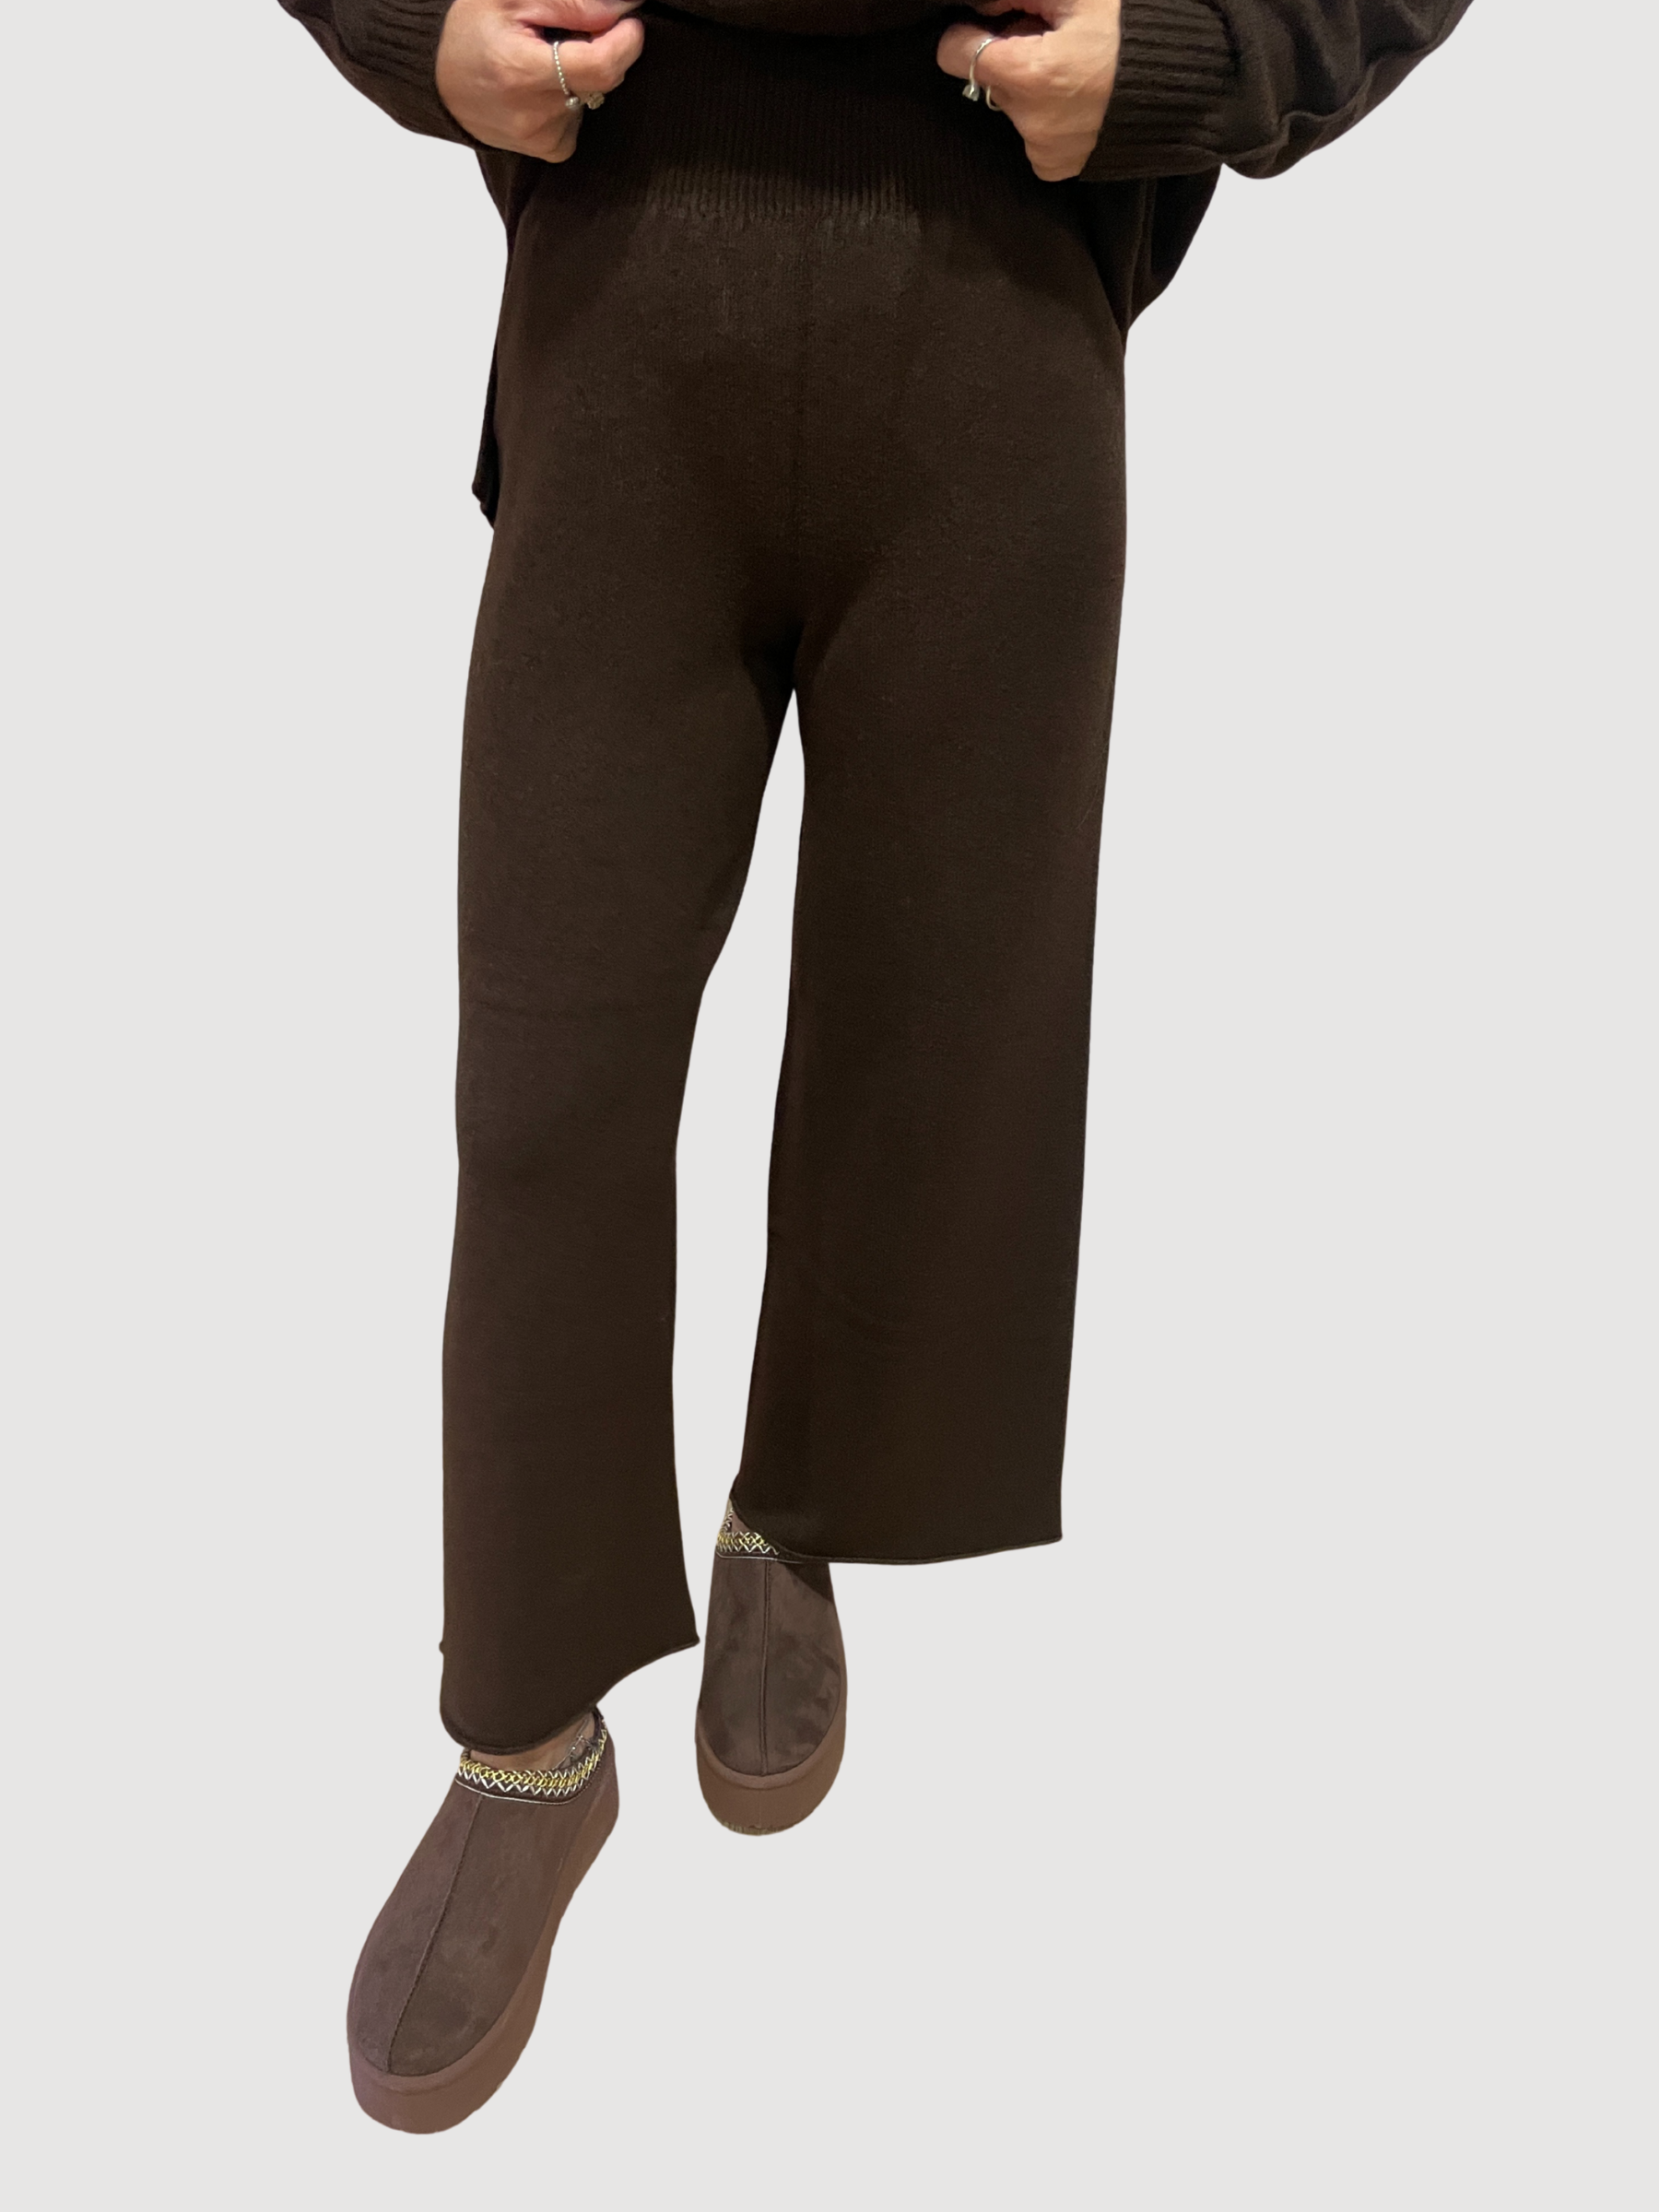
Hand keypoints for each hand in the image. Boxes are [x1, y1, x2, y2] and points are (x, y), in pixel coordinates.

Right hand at [436, 0, 645, 162]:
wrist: (438, 78)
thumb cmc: (471, 31)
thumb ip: (572, 4)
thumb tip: (622, 10)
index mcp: (523, 72)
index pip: (601, 66)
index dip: (625, 42)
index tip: (630, 23)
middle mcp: (533, 114)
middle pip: (602, 81)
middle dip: (600, 51)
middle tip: (568, 33)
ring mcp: (541, 137)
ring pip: (592, 98)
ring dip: (581, 75)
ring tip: (542, 60)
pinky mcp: (547, 150)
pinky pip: (580, 118)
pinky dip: (571, 99)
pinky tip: (542, 87)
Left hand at [937, 0, 1121, 182]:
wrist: (1175, 83)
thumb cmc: (1129, 34)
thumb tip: (980, 7)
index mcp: (1030, 75)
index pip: (956, 55)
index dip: (968, 34)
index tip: (988, 26)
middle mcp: (1030, 121)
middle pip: (989, 79)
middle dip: (1009, 59)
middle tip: (1050, 45)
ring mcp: (1042, 149)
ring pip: (1011, 107)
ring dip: (1030, 88)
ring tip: (1071, 74)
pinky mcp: (1053, 166)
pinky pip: (1030, 135)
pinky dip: (1045, 116)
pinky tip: (1075, 101)